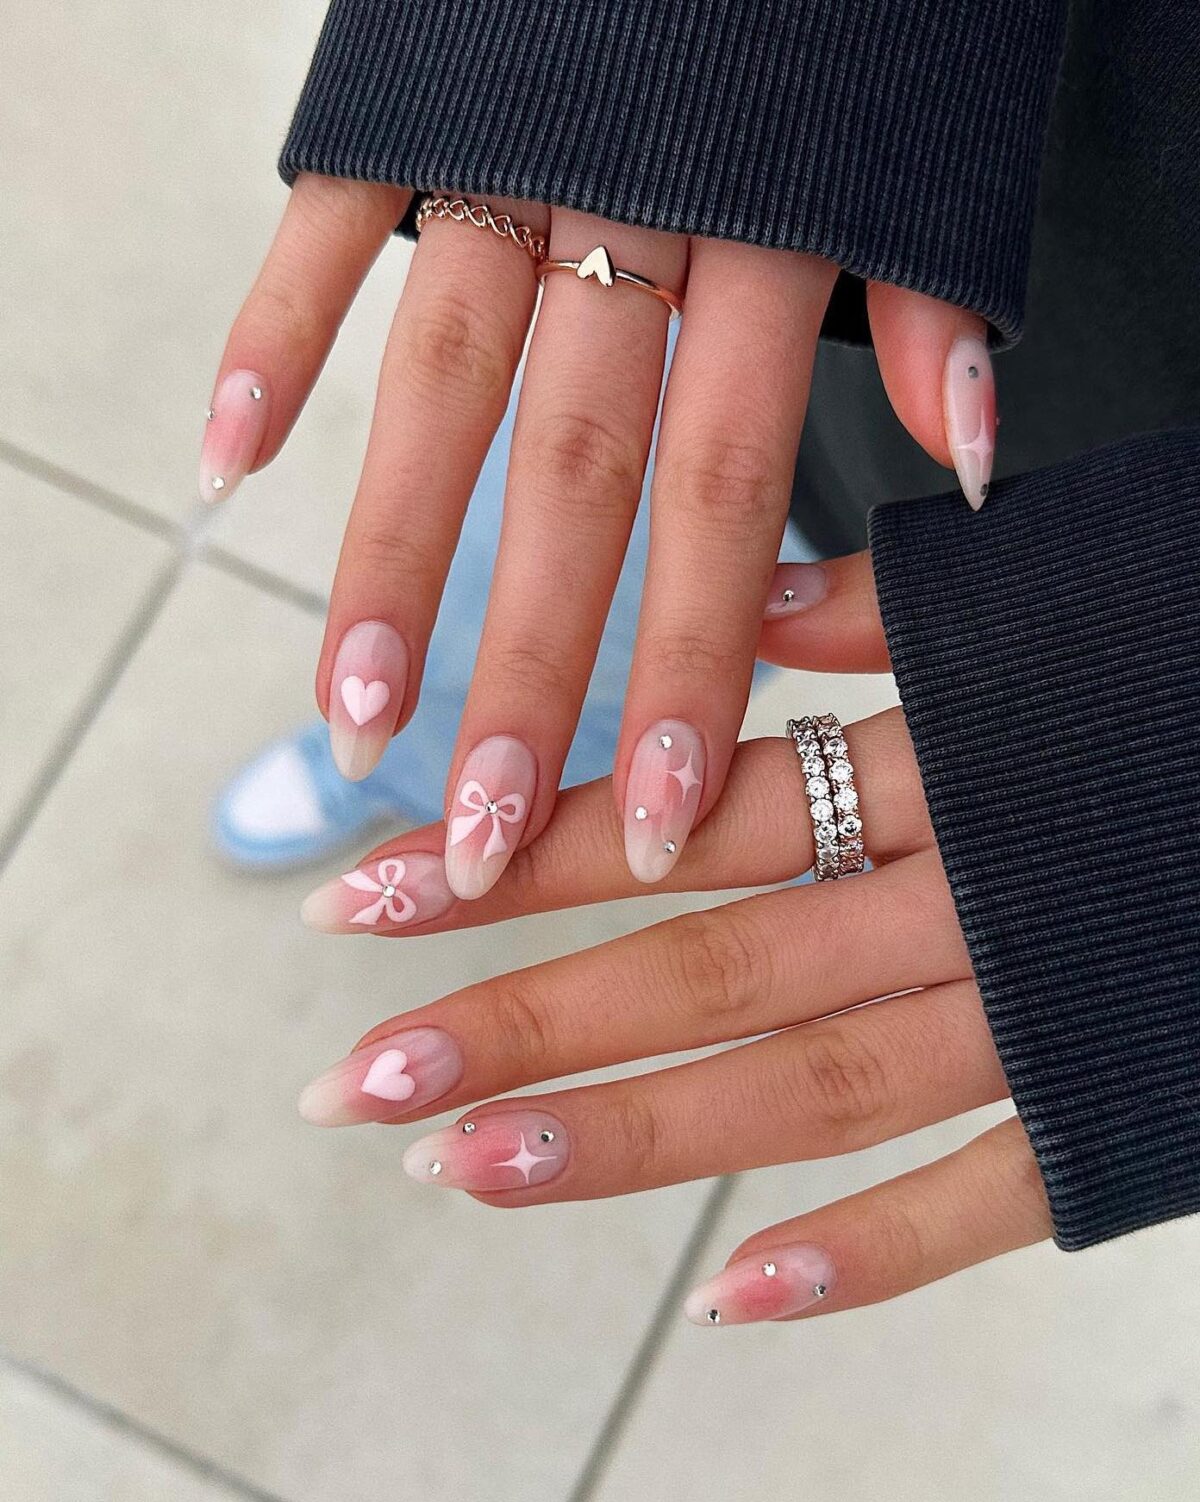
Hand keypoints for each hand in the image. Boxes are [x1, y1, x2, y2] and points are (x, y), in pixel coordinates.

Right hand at [202, 174, 994, 898]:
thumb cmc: (843, 13)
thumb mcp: (916, 144)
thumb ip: (931, 301)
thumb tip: (971, 459)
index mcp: (769, 239)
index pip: (722, 496)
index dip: (683, 661)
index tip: (647, 815)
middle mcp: (634, 215)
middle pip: (574, 479)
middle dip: (531, 663)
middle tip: (486, 830)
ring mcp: (509, 156)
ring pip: (442, 380)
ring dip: (390, 551)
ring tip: (350, 711)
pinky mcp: (412, 97)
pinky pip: (331, 225)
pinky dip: (271, 335)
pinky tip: (224, 462)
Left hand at [295, 555, 1050, 1326]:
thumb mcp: (1052, 591)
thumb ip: (894, 609)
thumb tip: (748, 600)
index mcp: (946, 751)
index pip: (686, 809)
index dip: (520, 851)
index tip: (361, 889)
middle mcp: (972, 888)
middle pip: (709, 965)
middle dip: (524, 1020)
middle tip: (354, 1079)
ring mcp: (1048, 1006)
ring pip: (806, 1087)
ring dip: (632, 1140)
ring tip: (465, 1172)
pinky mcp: (1130, 1097)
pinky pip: (995, 1197)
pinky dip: (871, 1255)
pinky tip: (736, 1301)